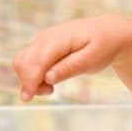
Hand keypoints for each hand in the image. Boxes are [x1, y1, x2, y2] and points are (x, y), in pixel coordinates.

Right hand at [14, 14, 131, 100]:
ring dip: (30, 79)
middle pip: (23, 62)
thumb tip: (48, 78)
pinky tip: (50, 80)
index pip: (35, 62)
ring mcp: (42, 40)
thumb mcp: (92, 60)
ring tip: (51, 88)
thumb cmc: (103, 46)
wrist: (108, 32)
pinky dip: (33, 74)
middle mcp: (45, 37)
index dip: (29, 81)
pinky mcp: (43, 46)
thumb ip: (69, 68)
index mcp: (58, 39)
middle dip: (29, 82)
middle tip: (50, 92)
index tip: (28, 98)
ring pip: (22, 62)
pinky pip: (29, 61)